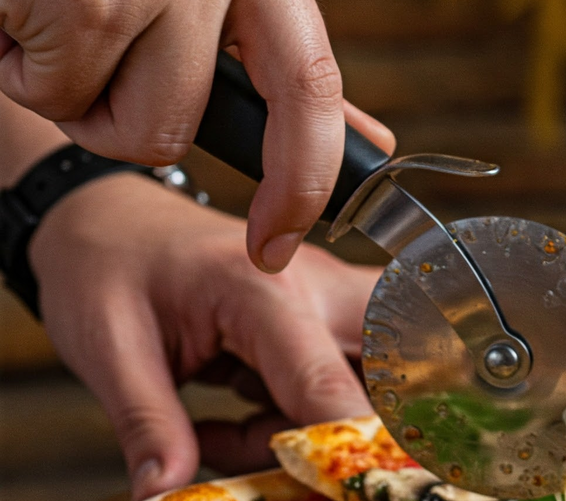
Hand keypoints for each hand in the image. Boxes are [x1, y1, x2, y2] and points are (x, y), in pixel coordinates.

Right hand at [0, 0, 393, 271]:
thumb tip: (364, 140)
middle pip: (174, 132)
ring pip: (109, 119)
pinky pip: (42, 85)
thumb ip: (278, 61)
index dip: (301, 183)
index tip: (273, 245)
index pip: (311, 92)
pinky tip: (19, 10)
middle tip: (88, 65)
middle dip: (123, 124)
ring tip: (48, 16)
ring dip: (65, 88)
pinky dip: (15, 64)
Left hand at [28, 171, 379, 500]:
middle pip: (390, 376)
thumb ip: (147, 422)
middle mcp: (320, 289)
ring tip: (240, 431)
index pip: (324, 385)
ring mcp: (332, 303)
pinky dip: (300, 419)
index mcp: (264, 289)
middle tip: (302, 465)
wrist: (108, 220)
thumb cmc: (106, 265)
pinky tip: (243, 415)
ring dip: (319, 429)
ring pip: (374, 388)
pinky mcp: (330, 321)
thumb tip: (162, 494)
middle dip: (361, 436)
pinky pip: (346, 387)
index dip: (336, 453)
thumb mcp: (109, 348)